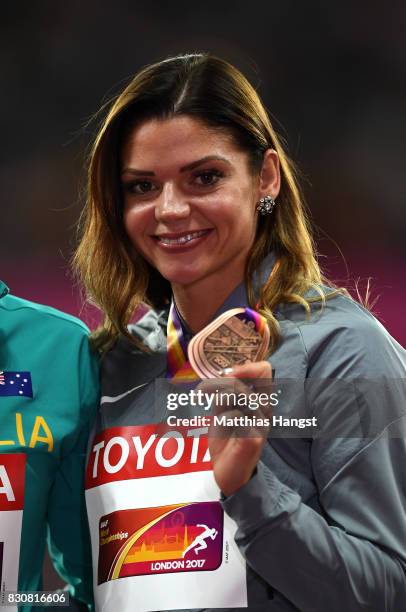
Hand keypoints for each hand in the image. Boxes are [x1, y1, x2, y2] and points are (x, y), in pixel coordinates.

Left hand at [202, 361, 272, 496]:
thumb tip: (222, 374)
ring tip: (202, 401)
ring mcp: (261, 425)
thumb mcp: (223, 411)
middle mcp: (264, 411)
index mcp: (260, 402)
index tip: (225, 374)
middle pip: (244, 381)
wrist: (226, 475)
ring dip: (216, 397)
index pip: (264, 370)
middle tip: (203, 391)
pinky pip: (235, 416)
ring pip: (237, 394)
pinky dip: (221, 419)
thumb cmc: (226, 442)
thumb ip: (224, 393)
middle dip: (219, 383)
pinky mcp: (254, 439)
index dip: (245, 367)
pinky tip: (217, 429)